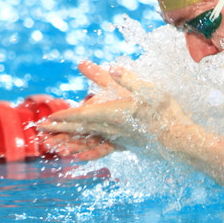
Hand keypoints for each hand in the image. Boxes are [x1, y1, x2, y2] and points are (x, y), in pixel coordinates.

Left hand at [38, 61, 188, 150]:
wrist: (183, 142)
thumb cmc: (167, 115)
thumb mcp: (150, 91)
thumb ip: (129, 80)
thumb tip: (113, 67)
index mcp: (115, 114)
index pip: (83, 115)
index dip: (64, 116)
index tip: (47, 119)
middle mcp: (113, 129)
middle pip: (80, 128)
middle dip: (59, 129)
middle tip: (40, 131)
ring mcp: (119, 139)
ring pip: (88, 140)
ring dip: (69, 141)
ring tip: (54, 145)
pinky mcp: (126, 145)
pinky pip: (102, 148)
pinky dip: (88, 151)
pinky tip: (80, 155)